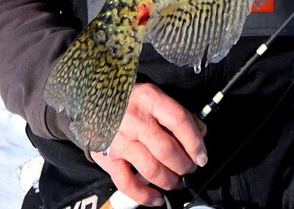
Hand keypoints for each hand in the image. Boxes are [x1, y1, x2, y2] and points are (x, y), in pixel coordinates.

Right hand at [89, 83, 207, 206]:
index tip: (202, 157)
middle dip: (184, 165)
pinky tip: (157, 199)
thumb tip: (200, 133)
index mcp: (150, 99)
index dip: (194, 142)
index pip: (179, 121)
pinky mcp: (109, 159)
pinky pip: (127, 183)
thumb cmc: (129, 100)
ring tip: (177, 182)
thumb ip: (178, 113)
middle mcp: (135, 120)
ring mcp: (120, 142)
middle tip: (190, 170)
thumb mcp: (155, 96)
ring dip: (169, 180)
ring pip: (151, 169)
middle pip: (166, 150)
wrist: (92, 102)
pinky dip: (144, 195)